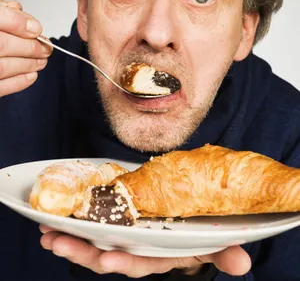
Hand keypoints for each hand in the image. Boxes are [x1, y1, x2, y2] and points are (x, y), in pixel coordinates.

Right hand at [0, 0, 51, 96]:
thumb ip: (4, 13)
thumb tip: (28, 22)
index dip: (19, 23)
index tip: (36, 28)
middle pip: (2, 44)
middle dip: (30, 47)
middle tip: (45, 47)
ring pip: (2, 67)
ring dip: (28, 65)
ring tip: (41, 61)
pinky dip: (17, 82)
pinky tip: (30, 76)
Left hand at [40, 226, 251, 276]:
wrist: (185, 219)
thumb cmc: (197, 234)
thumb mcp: (213, 243)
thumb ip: (223, 253)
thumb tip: (242, 262)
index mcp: (158, 256)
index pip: (139, 264)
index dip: (124, 263)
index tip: (108, 259)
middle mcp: (136, 249)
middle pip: (106, 254)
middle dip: (82, 252)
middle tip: (57, 243)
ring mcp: (123, 234)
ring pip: (93, 241)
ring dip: (70, 238)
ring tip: (47, 233)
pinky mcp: (116, 217)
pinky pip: (92, 221)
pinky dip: (74, 222)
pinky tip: (54, 218)